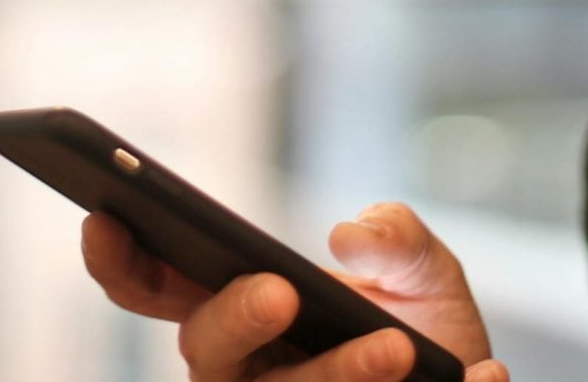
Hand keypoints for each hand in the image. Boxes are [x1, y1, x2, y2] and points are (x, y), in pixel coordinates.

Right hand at [81, 201, 507, 381]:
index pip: (159, 289)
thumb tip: (351, 237)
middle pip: (205, 353)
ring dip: (335, 377)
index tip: (103, 222)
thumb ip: (399, 239)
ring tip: (396, 347)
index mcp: (244, 313)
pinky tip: (483, 378)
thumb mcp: (426, 275)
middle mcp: (251, 374)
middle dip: (233, 319)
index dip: (122, 262)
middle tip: (278, 289)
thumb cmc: (430, 337)